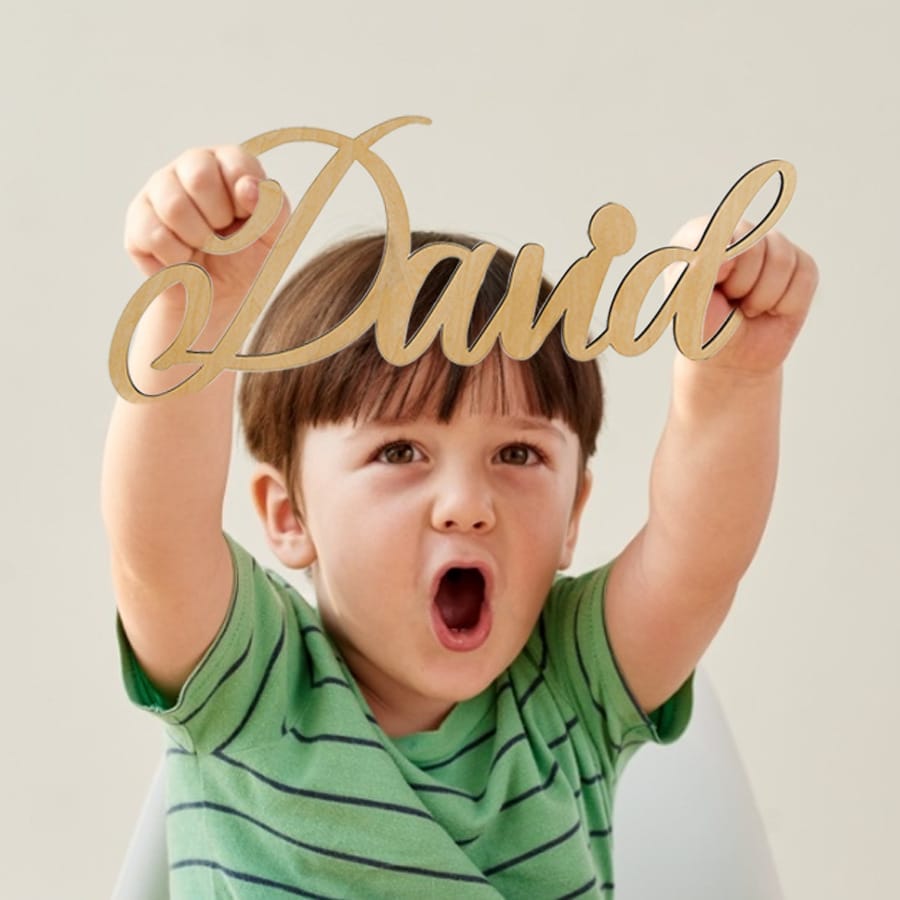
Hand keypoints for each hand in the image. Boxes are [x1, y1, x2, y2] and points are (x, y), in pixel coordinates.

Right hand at [124, 146, 288, 308]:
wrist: (218, 298)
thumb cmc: (247, 258)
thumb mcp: (273, 237)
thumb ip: (273, 208)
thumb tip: (247, 187)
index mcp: (228, 162)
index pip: (236, 165)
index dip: (245, 202)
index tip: (245, 219)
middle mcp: (190, 165)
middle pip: (199, 176)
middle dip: (219, 219)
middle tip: (223, 235)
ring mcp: (159, 189)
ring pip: (174, 206)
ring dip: (198, 240)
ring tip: (203, 247)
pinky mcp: (138, 218)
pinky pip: (155, 236)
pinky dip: (178, 259)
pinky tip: (183, 258)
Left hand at [671, 220, 818, 375]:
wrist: (731, 359)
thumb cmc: (704, 330)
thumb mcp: (688, 308)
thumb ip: (697, 277)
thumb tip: (728, 254)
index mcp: (697, 237)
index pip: (716, 232)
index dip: (719, 265)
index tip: (715, 286)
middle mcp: (736, 233)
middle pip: (752, 244)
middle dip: (741, 285)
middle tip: (730, 302)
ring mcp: (771, 246)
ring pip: (781, 259)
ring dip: (763, 297)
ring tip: (748, 308)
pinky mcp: (800, 264)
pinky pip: (804, 275)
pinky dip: (786, 303)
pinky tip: (770, 309)